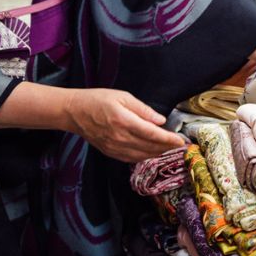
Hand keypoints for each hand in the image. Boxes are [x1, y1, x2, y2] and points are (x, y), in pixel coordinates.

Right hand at [62, 88, 184, 162]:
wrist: (74, 112)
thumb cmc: (98, 100)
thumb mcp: (123, 97)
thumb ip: (143, 110)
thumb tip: (160, 120)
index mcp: (124, 121)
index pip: (152, 134)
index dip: (169, 139)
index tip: (181, 141)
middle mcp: (120, 138)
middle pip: (150, 147)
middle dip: (167, 147)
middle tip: (181, 145)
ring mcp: (114, 148)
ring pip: (142, 156)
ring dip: (158, 153)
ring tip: (169, 148)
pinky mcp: (110, 153)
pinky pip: (131, 159)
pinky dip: (145, 157)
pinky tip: (152, 152)